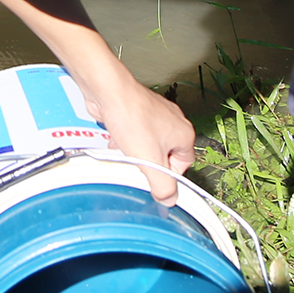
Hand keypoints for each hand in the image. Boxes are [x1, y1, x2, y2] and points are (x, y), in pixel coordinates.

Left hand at [73, 71, 196, 202]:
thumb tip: (170, 200)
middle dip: (147, 162)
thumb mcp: (150, 162)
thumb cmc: (132, 118)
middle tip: (136, 162)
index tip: (152, 178)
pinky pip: (136, 132)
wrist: (109, 92)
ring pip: (147, 144)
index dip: (166, 175)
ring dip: (134, 151)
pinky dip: (126, 139)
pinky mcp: (138, 110)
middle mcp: (173, 122)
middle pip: (164, 155)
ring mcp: (156, 114)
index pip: (183, 166)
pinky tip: (116, 139)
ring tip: (124, 148)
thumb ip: (163, 186)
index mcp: (184, 134)